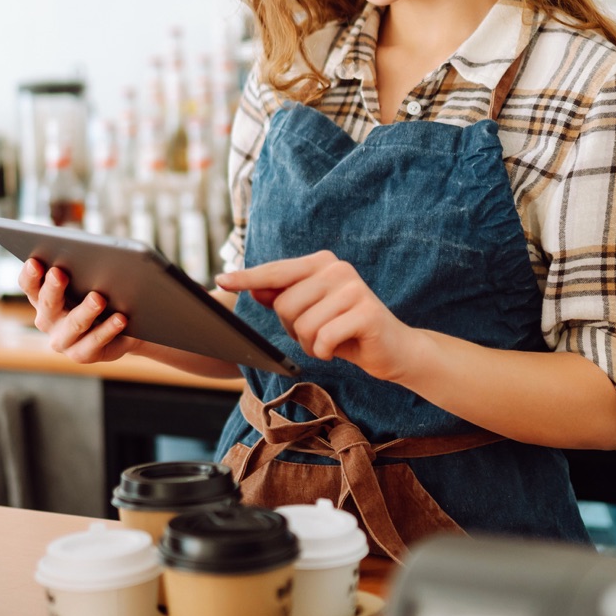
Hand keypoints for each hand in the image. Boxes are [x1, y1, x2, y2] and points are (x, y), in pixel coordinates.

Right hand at [17, 258, 141, 364]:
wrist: (126, 323)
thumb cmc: (102, 292)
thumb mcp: (89, 278)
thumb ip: (81, 265)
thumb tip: (86, 251)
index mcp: (43, 298)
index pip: (30, 285)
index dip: (30, 274)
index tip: (35, 261)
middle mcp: (48, 320)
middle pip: (48, 303)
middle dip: (53, 288)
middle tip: (59, 273)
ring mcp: (63, 340)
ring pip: (73, 324)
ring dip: (85, 310)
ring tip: (98, 298)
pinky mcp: (82, 354)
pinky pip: (94, 342)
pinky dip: (108, 329)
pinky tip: (120, 318)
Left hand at [215, 251, 416, 382]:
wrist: (394, 348)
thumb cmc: (347, 330)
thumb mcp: (312, 312)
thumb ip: (284, 296)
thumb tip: (253, 287)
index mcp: (321, 263)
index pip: (275, 271)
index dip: (247, 278)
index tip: (221, 280)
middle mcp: (337, 269)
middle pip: (284, 305)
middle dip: (293, 329)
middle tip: (318, 332)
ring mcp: (353, 288)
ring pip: (301, 325)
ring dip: (310, 344)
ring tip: (330, 341)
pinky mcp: (366, 312)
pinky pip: (322, 339)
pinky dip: (325, 352)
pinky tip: (340, 348)